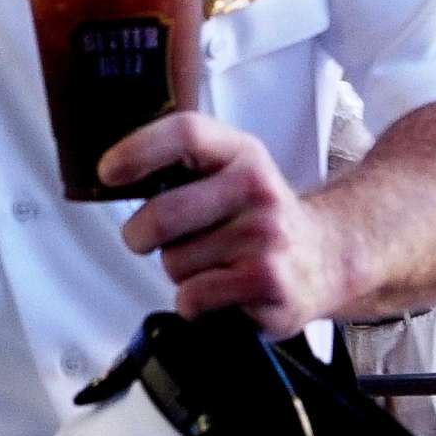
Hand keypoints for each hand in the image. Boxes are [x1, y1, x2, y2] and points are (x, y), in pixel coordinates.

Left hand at [105, 111, 341, 336]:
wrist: (327, 257)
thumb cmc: (258, 217)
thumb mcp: (230, 173)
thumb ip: (180, 167)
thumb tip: (110, 176)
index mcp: (241, 153)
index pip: (186, 133)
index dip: (138, 150)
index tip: (108, 173)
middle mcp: (257, 189)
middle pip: (163, 214)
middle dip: (139, 235)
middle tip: (148, 240)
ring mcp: (265, 236)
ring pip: (175, 262)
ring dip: (179, 272)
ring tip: (211, 264)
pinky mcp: (267, 282)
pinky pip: (193, 297)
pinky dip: (194, 302)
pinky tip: (221, 291)